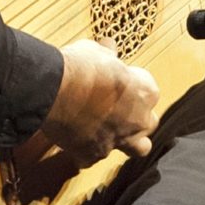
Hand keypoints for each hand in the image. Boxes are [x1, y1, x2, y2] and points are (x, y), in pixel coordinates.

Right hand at [40, 37, 160, 165]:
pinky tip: (76, 141)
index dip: (132, 86)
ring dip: (126, 142)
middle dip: (137, 117)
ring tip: (109, 133)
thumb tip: (108, 47)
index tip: (118, 82)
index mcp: (145, 91)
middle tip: (118, 109)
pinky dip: (87, 151)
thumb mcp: (97, 52)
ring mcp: (118, 140)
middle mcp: (138, 119)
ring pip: (137, 148)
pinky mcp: (94, 154)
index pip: (148, 91)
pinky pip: (94, 157)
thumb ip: (107, 56)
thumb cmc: (80, 66)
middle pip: (148, 122)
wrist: (55, 90)